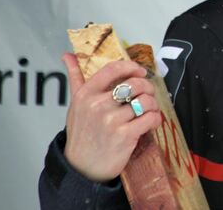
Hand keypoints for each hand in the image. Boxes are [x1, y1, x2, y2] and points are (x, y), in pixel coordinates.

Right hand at [62, 53, 161, 182]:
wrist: (82, 168)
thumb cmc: (82, 134)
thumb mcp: (75, 105)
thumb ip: (75, 78)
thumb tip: (68, 55)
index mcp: (86, 94)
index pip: (114, 68)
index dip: (132, 67)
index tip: (139, 71)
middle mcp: (97, 105)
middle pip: (135, 83)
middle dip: (147, 87)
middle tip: (146, 95)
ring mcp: (111, 120)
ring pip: (146, 101)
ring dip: (152, 105)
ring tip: (148, 110)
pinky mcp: (125, 135)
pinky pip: (151, 118)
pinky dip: (155, 119)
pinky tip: (150, 123)